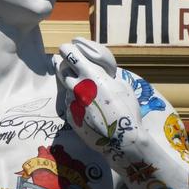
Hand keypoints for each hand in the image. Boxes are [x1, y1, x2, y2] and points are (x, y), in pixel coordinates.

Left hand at [53, 38, 141, 161]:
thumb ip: (106, 75)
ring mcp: (72, 102)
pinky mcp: (71, 116)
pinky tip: (86, 107)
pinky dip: (74, 102)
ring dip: (70, 84)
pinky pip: (69, 104)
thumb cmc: (127, 111)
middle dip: (62, 64)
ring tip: (81, 88)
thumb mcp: (122, 86)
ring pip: (65, 87)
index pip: (71, 54)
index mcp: (91, 75)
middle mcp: (77, 86)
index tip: (66, 48)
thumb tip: (100, 71)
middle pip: (61, 68)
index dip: (67, 49)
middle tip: (63, 62)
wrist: (122, 140)